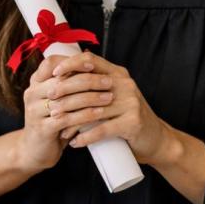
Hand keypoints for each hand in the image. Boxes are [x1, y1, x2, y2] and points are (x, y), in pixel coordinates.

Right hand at [18, 53, 109, 171]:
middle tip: (109, 82)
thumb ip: (67, 82)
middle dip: (89, 80)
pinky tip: (99, 113)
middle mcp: (32, 93)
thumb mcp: (57, 99)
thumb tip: (91, 60)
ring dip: (91, 97)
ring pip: (66, 99)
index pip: (51, 63)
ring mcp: (34, 111)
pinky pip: (67, 119)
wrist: (35, 150)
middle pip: (62, 80)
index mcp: (35, 82)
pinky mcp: (42, 128)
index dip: (72, 62)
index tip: (93, 64)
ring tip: (109, 97)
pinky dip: (85, 115)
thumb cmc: (52, 120)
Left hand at [46, 51, 175, 165]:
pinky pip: (103, 129)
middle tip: (49, 105)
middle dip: (65, 94)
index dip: (70, 64)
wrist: (155, 139)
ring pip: (92, 110)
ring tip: (59, 129)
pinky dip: (86, 138)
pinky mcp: (133, 123)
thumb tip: (61, 77)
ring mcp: (131, 103)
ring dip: (72, 121)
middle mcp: (125, 85)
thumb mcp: (114, 96)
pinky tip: (75, 143)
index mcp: (118, 74)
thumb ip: (95, 86)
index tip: (53, 73)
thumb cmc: (127, 118)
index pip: (90, 60)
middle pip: (88, 83)